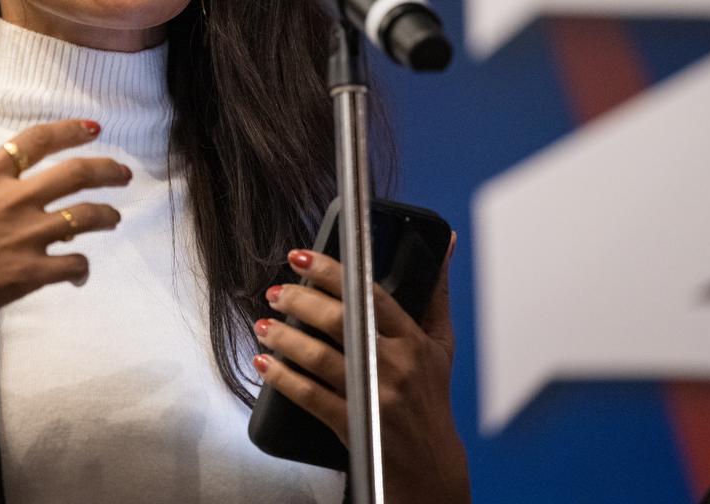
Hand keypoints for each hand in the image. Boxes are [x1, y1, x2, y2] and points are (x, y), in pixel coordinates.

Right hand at [0, 119, 128, 390]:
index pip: (36, 141)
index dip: (69, 130)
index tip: (92, 128)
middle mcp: (11, 200)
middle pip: (74, 173)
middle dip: (106, 169)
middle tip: (122, 172)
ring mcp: (25, 237)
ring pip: (84, 217)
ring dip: (106, 215)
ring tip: (114, 217)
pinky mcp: (30, 274)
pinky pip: (73, 265)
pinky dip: (82, 268)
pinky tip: (79, 272)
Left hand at [253, 237, 469, 503]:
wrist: (431, 467)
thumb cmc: (431, 401)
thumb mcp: (441, 345)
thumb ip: (435, 292)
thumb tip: (445, 242)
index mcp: (413, 340)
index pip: (369, 295)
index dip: (331, 272)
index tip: (302, 257)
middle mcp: (395, 366)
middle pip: (339, 322)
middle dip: (300, 301)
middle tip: (276, 292)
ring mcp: (373, 396)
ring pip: (320, 358)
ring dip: (285, 337)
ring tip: (264, 323)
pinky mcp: (355, 425)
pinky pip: (310, 396)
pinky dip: (283, 378)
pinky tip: (265, 363)